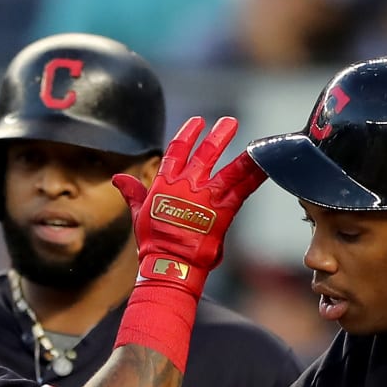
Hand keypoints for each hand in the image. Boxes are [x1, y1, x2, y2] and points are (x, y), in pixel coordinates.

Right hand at [112, 116, 265, 296]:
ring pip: (229, 168)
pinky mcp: (224, 210)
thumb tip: (118, 179)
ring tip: (253, 140)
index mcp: (165, 184)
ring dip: (241, 153)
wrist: (169, 264)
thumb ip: (133, 193)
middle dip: (218, 136)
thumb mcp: (138, 214)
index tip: (197, 122)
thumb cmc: (153, 243)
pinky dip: (256, 176)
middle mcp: (187, 185)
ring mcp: (207, 197)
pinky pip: (244, 189)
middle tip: (230, 122)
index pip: (177, 151)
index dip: (188, 134)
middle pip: (206, 154)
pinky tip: (267, 165)